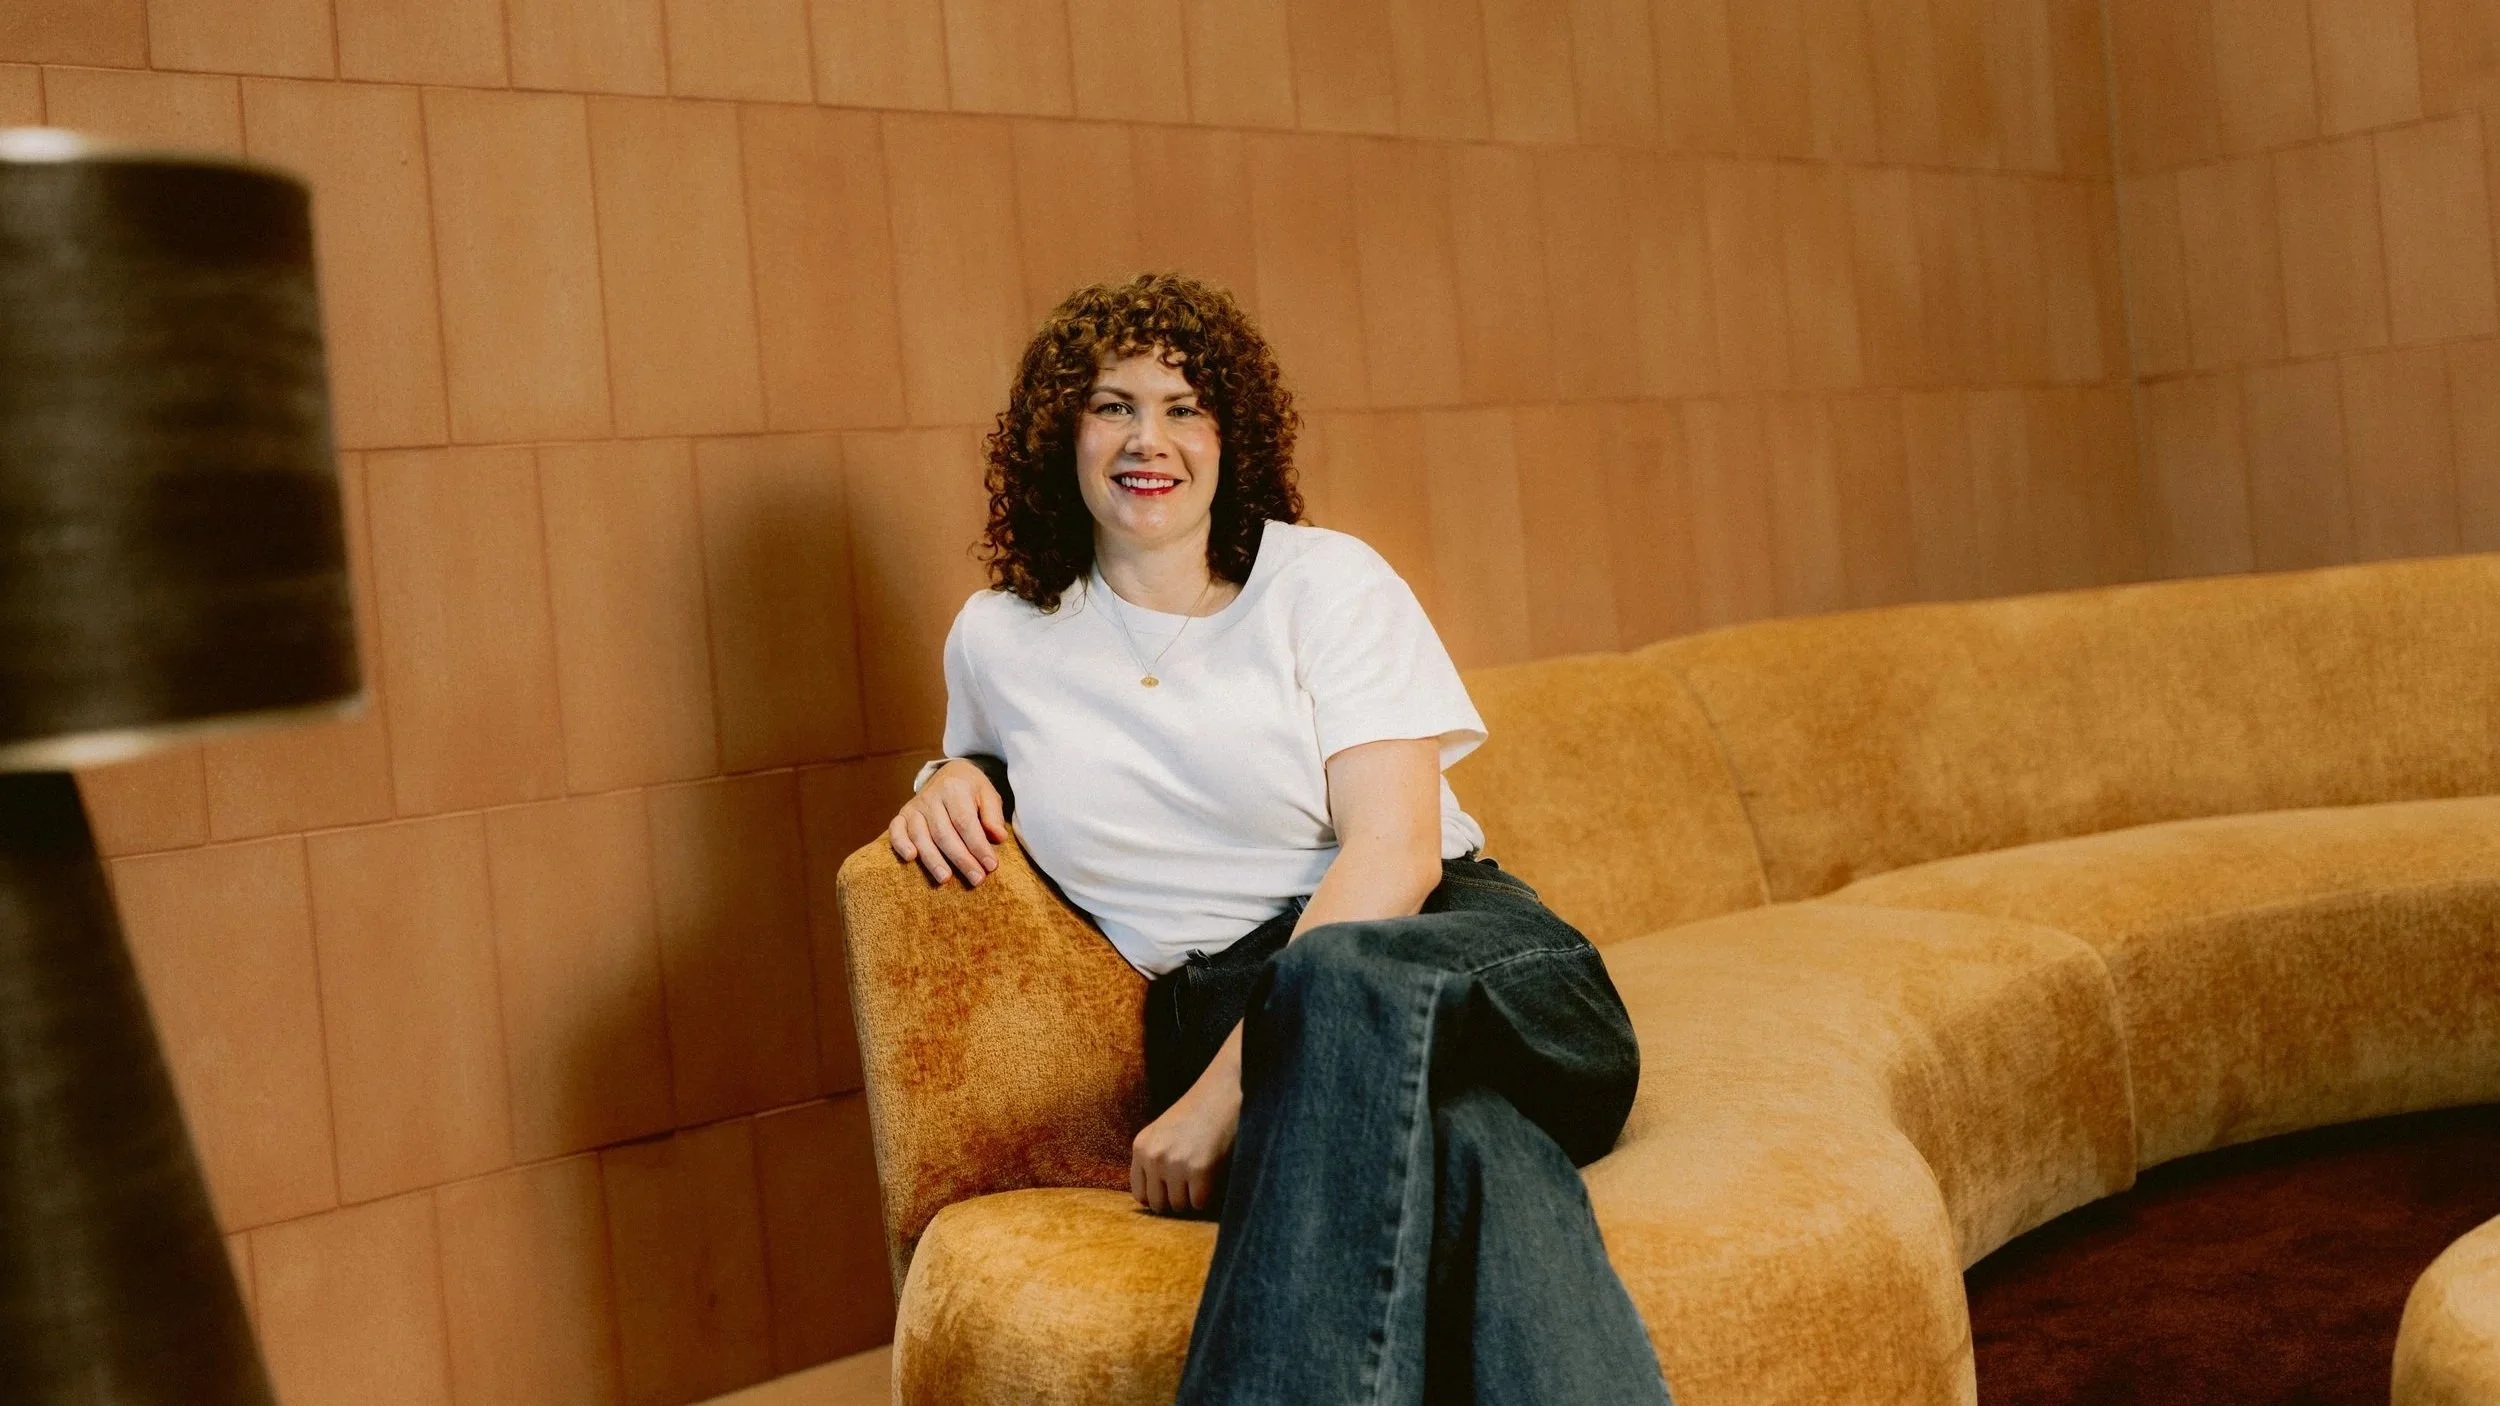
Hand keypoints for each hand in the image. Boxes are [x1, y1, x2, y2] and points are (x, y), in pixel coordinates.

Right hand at [887, 760, 1009, 886]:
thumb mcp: (988, 795)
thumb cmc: (971, 790)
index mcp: (954, 788)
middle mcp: (931, 796)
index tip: (991, 866)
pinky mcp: (903, 814)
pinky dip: (900, 844)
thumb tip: (999, 837)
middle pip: (944, 833)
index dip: (978, 846)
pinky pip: (896, 830)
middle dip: (961, 859)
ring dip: (932, 860)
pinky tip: (910, 858)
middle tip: (976, 879)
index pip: (965, 822)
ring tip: (946, 879)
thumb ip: (993, 815)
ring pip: (920, 836)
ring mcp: (915, 806)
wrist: (949, 774)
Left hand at [1131, 1045, 1241, 1214]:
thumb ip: (1154, 1161)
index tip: (1174, 1191)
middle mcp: (1153, 1156)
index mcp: (1141, 1146)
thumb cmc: (1199, 1113)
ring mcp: (1174, 1164)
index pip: (1141, 1194)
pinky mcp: (1199, 1170)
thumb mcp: (1163, 1133)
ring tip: (1203, 1175)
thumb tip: (1154, 1203)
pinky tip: (1214, 1175)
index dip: (1160, 1196)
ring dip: (1194, 1198)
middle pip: (1158, 1204)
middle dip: (1177, 1200)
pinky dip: (1209, 1196)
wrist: (1224, 1091)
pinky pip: (1200, 1203)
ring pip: (1180, 1206)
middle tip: (1192, 1185)